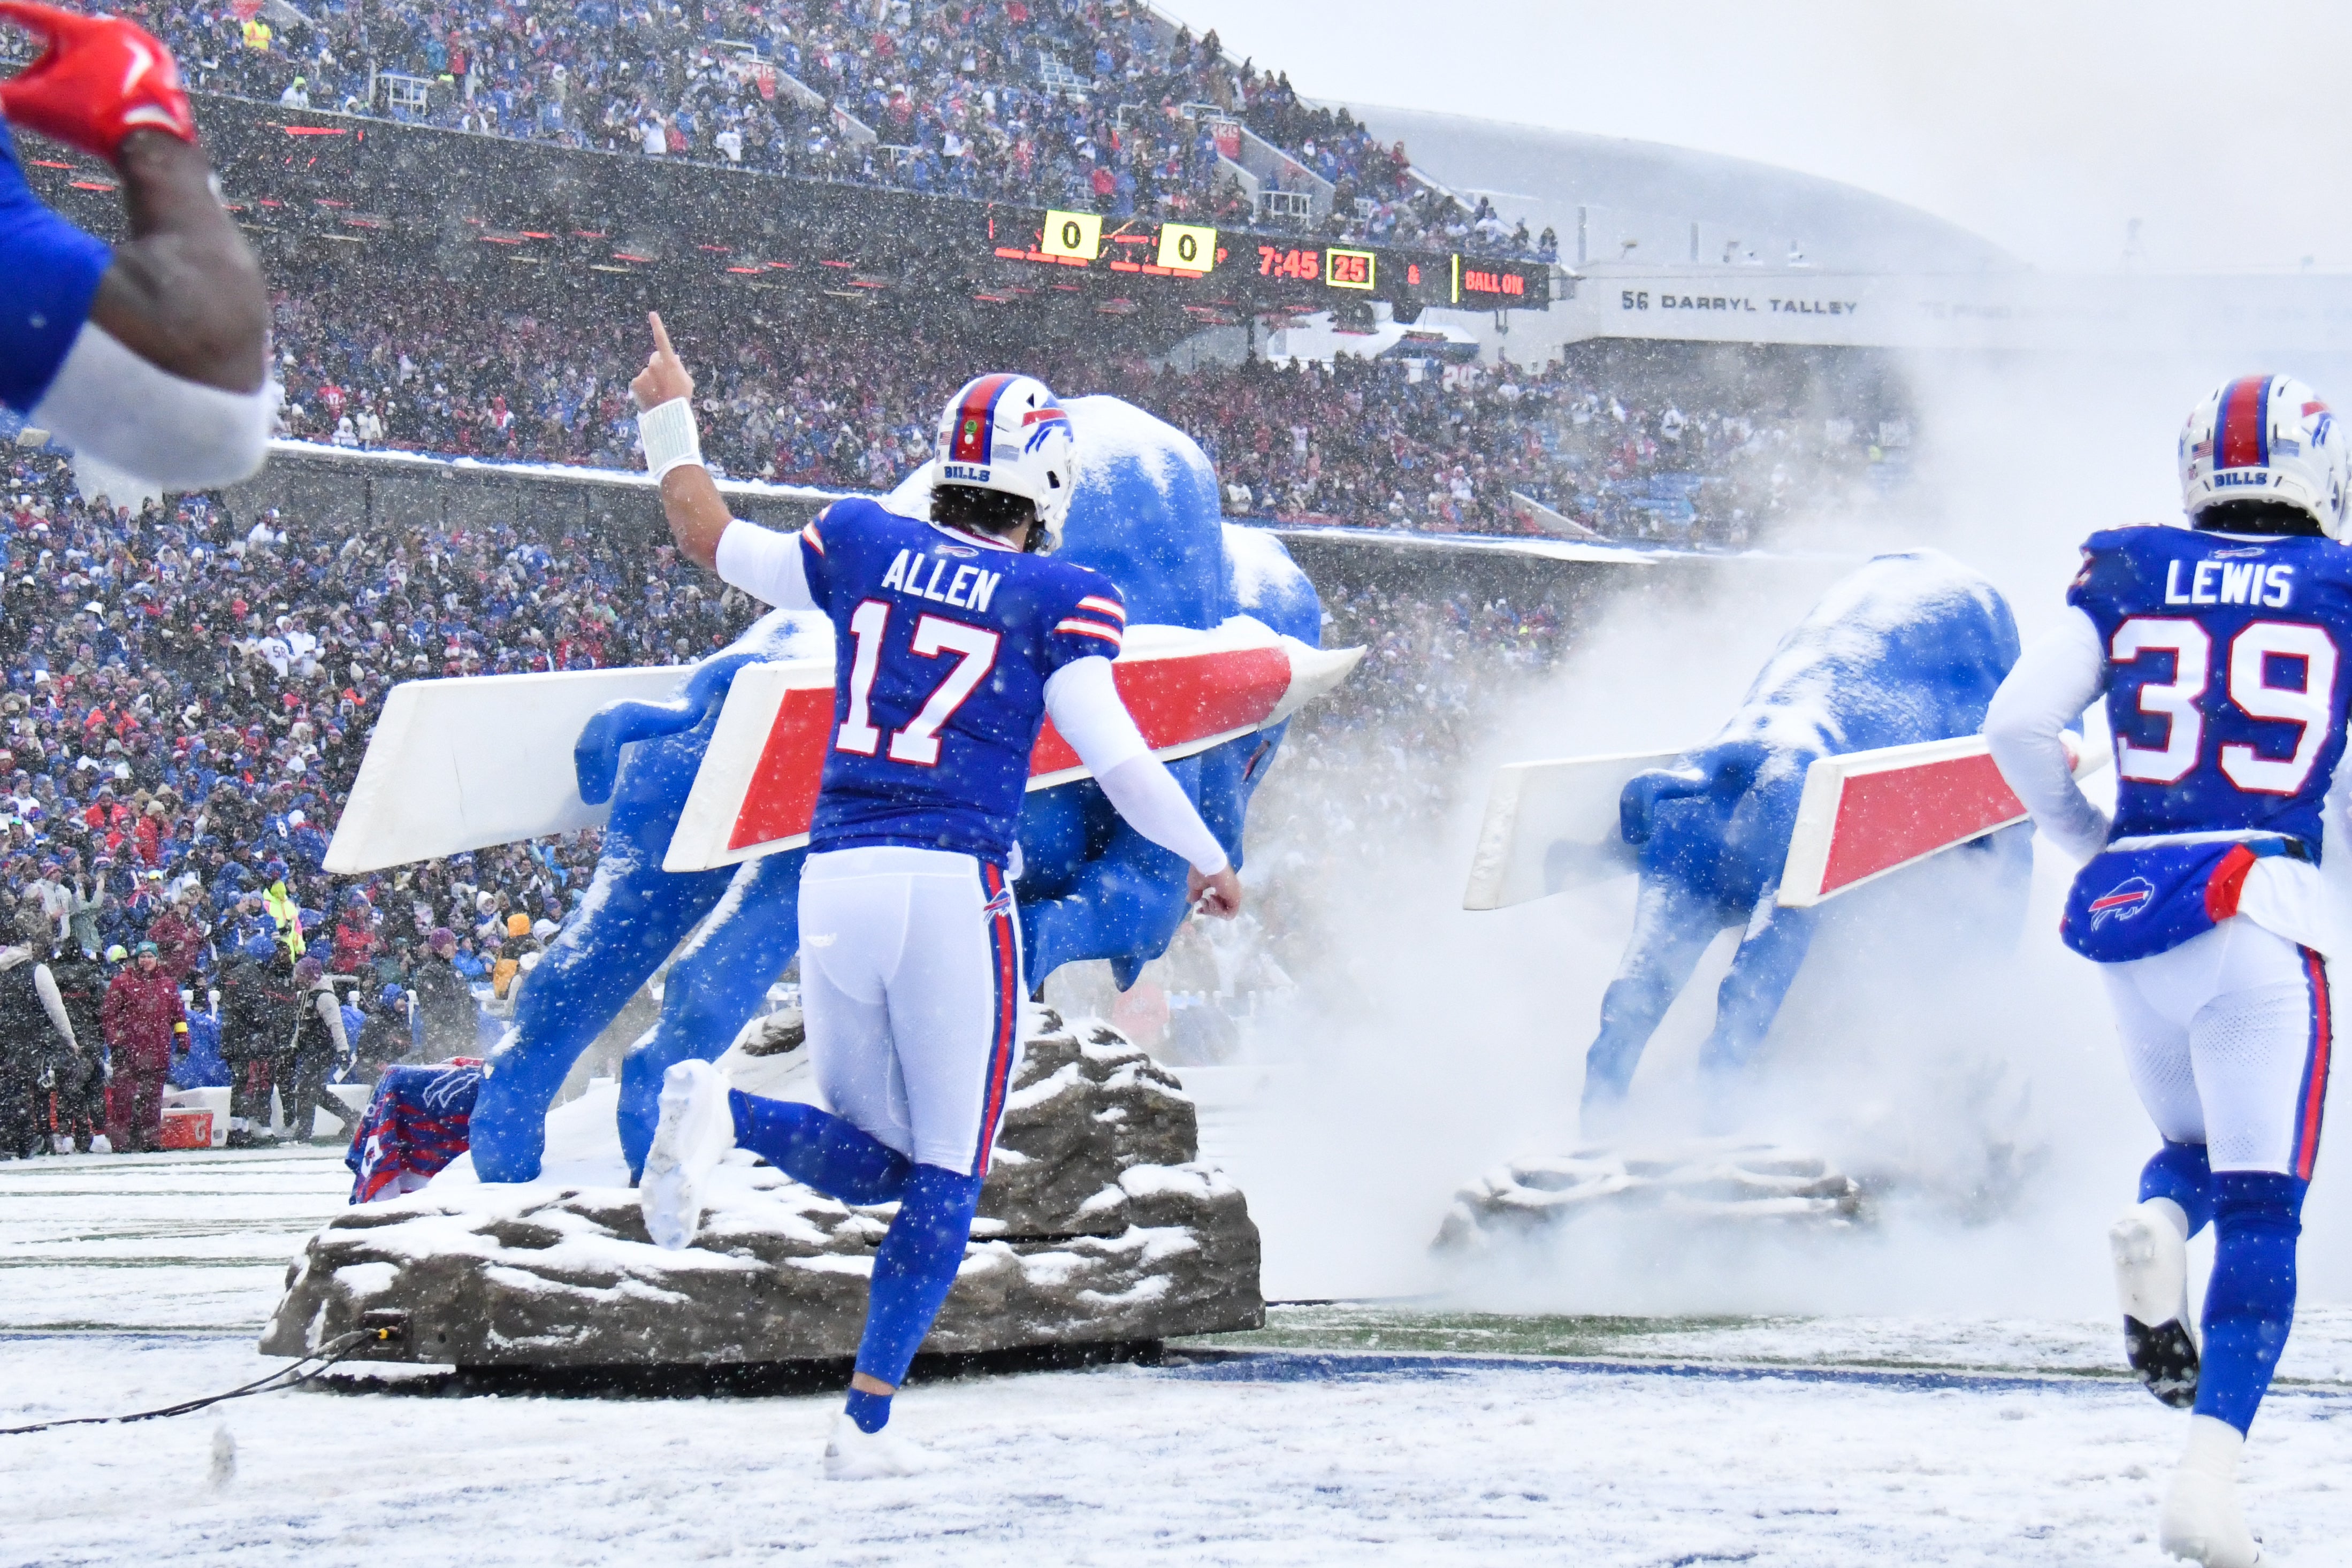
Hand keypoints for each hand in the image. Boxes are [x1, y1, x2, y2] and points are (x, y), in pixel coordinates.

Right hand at [0, 2, 196, 160]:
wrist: (152, 148)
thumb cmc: (96, 121)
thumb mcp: (35, 106)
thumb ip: (4, 97)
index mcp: (87, 30)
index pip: (36, 15)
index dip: (11, 13)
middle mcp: (121, 34)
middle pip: (67, 46)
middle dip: (46, 68)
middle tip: (34, 89)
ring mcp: (148, 55)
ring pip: (96, 62)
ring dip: (76, 80)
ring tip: (69, 106)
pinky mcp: (165, 79)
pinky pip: (125, 78)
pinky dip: (106, 89)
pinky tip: (96, 109)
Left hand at [630, 312, 693, 410]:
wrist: (668, 415)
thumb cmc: (681, 398)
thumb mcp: (686, 380)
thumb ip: (678, 366)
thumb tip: (672, 356)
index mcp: (668, 362)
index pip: (662, 340)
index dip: (657, 326)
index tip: (652, 314)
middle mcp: (654, 365)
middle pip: (655, 359)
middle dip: (658, 365)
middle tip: (665, 381)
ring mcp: (644, 373)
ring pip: (647, 372)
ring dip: (652, 379)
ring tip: (659, 393)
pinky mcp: (635, 383)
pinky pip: (640, 382)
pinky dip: (644, 388)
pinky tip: (651, 396)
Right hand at [1187, 865, 1241, 919]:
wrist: (1207, 862)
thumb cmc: (1201, 871)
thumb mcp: (1196, 885)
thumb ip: (1195, 894)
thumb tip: (1190, 901)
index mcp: (1223, 888)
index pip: (1218, 904)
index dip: (1208, 910)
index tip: (1198, 910)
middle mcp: (1230, 893)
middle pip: (1222, 910)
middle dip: (1210, 911)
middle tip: (1203, 902)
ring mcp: (1234, 895)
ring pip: (1227, 913)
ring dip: (1214, 911)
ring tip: (1207, 899)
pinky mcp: (1236, 897)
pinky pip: (1231, 913)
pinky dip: (1220, 912)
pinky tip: (1213, 900)